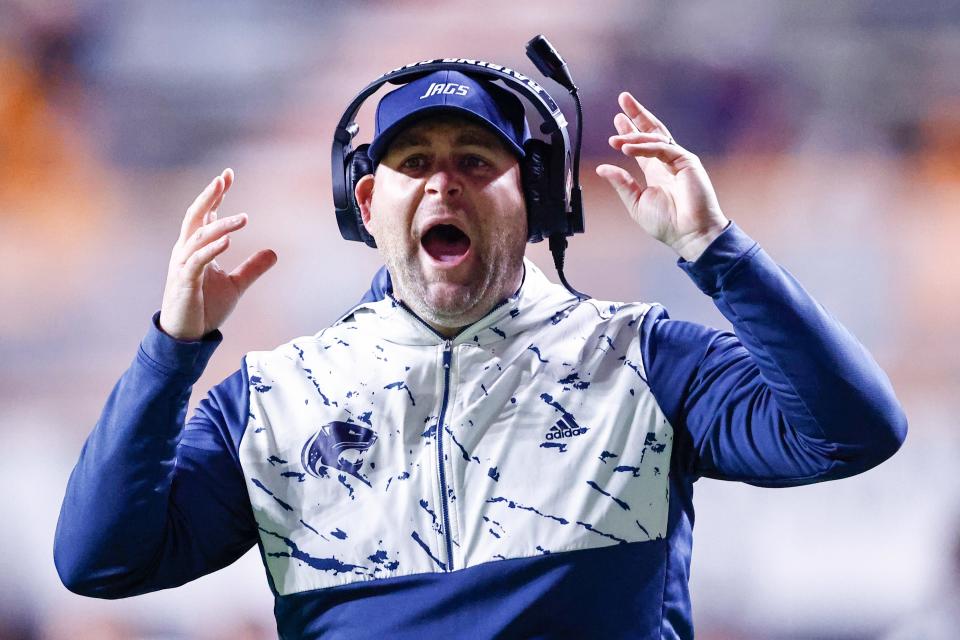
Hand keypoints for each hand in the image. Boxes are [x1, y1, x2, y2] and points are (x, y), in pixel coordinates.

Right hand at [159, 169, 277, 340]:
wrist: (187, 336)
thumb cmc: (204, 308)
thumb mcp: (235, 285)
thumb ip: (252, 268)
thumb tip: (273, 252)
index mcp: (195, 249)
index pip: (205, 215)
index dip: (215, 196)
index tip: (228, 175)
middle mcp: (186, 252)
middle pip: (195, 216)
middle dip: (209, 196)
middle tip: (223, 178)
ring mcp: (184, 266)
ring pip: (200, 237)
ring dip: (221, 225)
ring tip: (244, 218)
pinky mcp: (185, 282)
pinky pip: (198, 261)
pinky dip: (212, 249)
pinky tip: (228, 241)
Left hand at [596, 92, 728, 261]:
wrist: (689, 234)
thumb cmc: (667, 223)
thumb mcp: (635, 202)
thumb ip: (621, 183)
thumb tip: (602, 169)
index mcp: (655, 171)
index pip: (641, 145)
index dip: (629, 130)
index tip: (617, 117)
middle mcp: (666, 162)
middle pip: (652, 130)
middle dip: (637, 114)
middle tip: (623, 99)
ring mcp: (678, 159)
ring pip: (654, 138)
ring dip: (633, 135)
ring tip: (615, 138)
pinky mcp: (687, 161)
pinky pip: (662, 148)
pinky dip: (644, 146)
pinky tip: (627, 148)